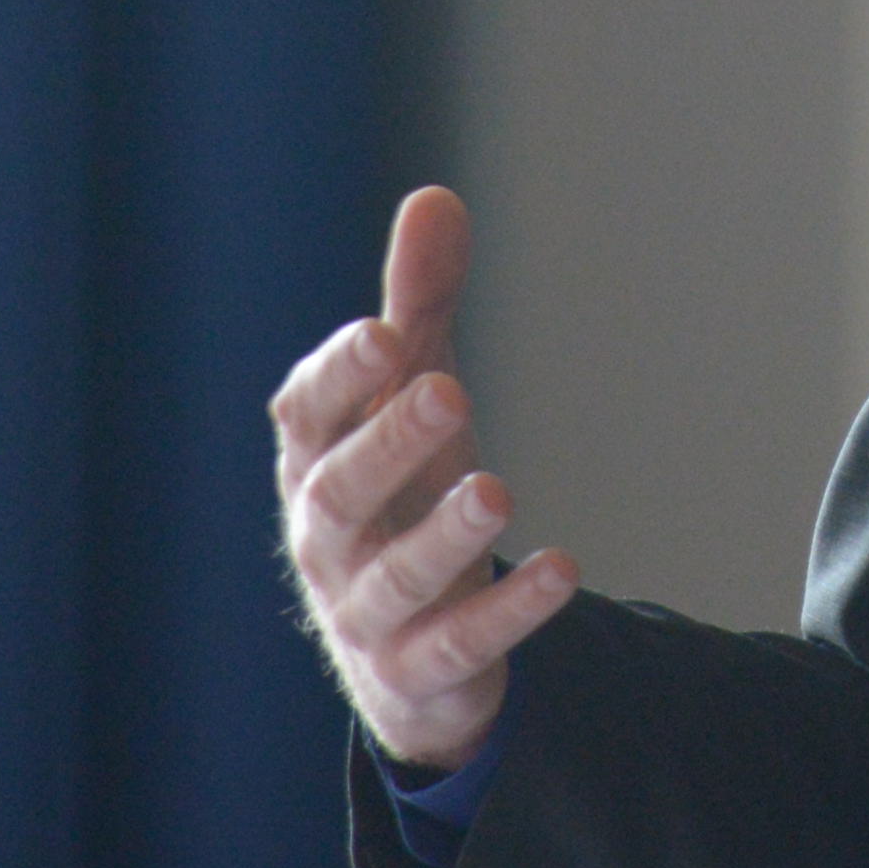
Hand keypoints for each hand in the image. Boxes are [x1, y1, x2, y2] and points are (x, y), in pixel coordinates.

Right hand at [271, 185, 575, 770]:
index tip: (382, 333)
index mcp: (315, 464)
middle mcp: (327, 540)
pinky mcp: (421, 670)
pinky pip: (459, 645)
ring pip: (395, 577)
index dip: (338, 378)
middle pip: (338, 495)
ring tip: (498, 489)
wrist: (406, 649)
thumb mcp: (412, 395)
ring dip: (445, 535)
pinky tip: (562, 568)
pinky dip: (509, 610)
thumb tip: (433, 197)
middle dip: (389, 443)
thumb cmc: (402, 492)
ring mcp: (367, 613)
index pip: (305, 418)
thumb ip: (419, 306)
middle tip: (449, 391)